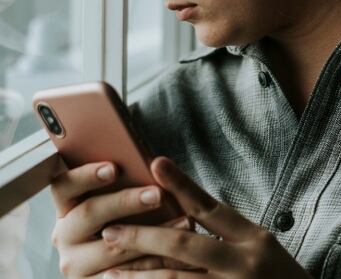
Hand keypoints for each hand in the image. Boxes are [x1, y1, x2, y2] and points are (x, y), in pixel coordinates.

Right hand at [50, 162, 193, 277]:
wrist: (130, 263)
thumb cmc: (131, 220)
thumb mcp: (122, 203)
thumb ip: (129, 184)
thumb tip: (154, 163)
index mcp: (68, 207)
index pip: (64, 186)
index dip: (86, 175)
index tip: (114, 168)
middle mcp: (65, 236)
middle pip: (89, 214)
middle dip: (125, 201)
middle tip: (157, 194)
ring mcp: (76, 265)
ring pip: (113, 248)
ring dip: (152, 234)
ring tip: (185, 222)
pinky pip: (126, 275)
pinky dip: (157, 263)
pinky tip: (182, 255)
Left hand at [101, 157, 313, 278]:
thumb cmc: (278, 276)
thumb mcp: (261, 246)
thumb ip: (226, 232)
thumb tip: (182, 212)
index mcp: (253, 238)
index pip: (211, 207)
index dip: (181, 186)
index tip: (155, 164)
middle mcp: (243, 263)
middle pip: (184, 245)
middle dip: (142, 237)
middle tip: (110, 231)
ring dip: (137, 275)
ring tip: (108, 270)